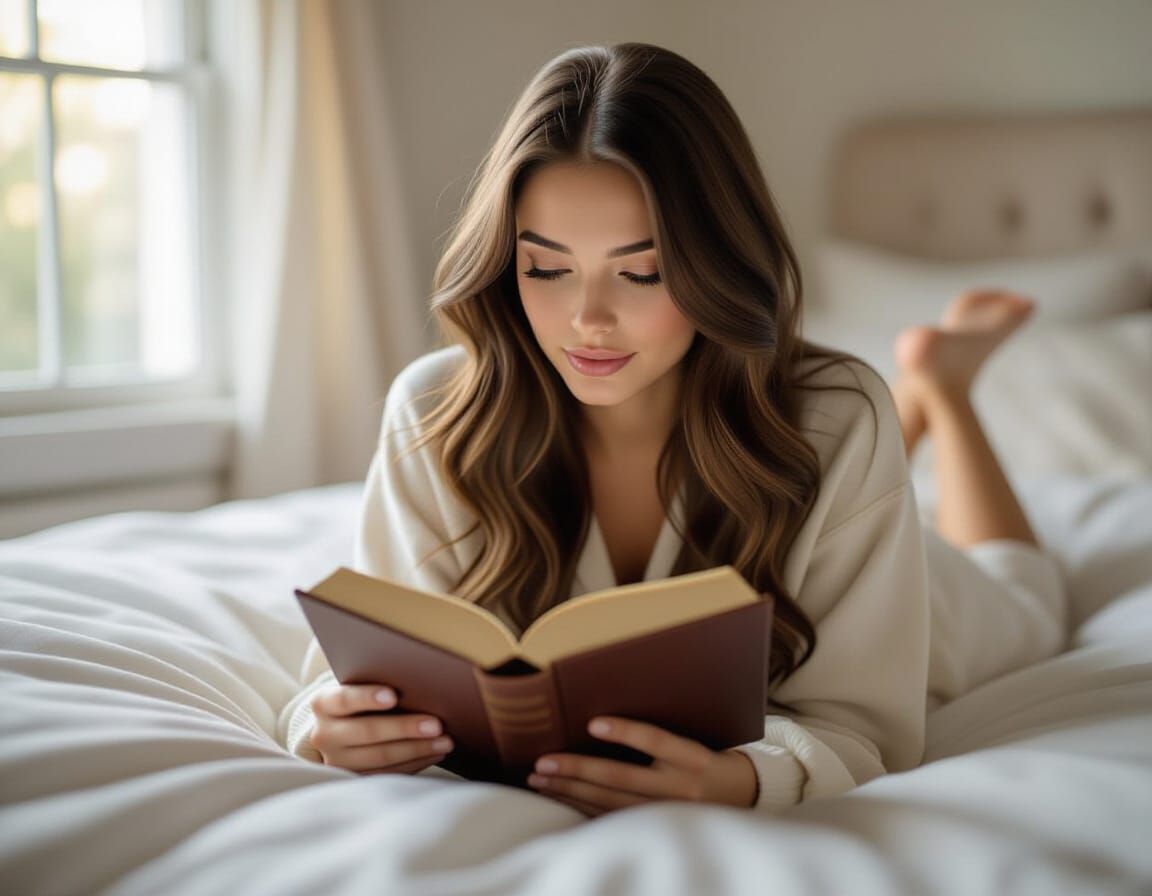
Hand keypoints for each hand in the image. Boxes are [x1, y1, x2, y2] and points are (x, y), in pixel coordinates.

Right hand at [308, 683, 454, 774]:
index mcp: (323, 703)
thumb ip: (377, 684)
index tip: (393, 696)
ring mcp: (337, 760)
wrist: (337, 727)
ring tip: (445, 741)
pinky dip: (415, 763)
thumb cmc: (358, 698)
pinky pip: (387, 773)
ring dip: (417, 749)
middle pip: (367, 731)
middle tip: (436, 724)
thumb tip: (421, 684)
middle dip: (405, 728)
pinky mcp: (353, 777)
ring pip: (380, 757)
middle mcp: (324, 734)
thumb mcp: (358, 686)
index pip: (344, 699)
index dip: (368, 697)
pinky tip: (434, 753)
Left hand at [527, 716, 757, 817]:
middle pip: (623, 778)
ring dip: (570, 791)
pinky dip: (581, 806)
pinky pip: (611, 818)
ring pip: (610, 803)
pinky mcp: (656, 828)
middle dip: (578, 771)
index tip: (593, 723)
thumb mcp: (695, 740)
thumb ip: (660, 732)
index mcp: (694, 758)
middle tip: (543, 763)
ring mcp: (668, 813)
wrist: (740, 797)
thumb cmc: (706, 758)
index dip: (626, 732)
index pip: (658, 741)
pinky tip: (560, 796)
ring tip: (540, 780)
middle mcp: (682, 788)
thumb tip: (604, 714)